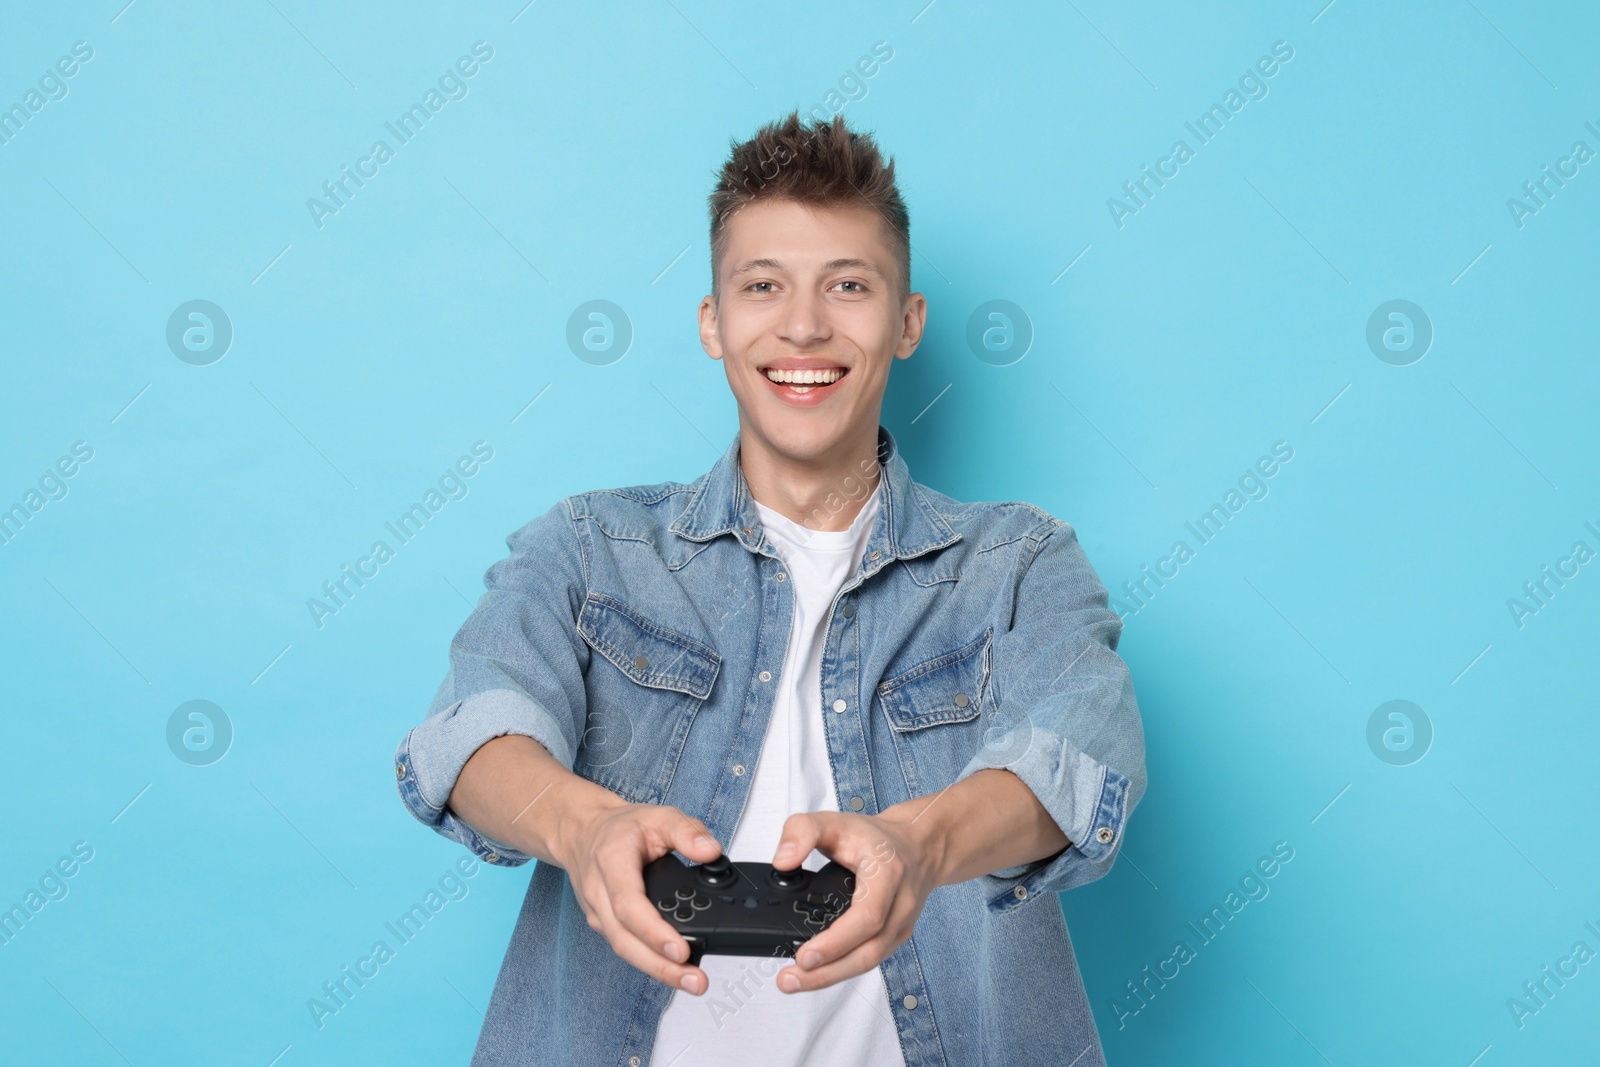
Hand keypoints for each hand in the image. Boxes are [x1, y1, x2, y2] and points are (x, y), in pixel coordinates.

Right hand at [555, 797, 724, 995]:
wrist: (582, 832)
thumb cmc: (619, 827)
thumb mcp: (658, 815)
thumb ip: (687, 831)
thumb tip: (711, 852)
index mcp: (611, 862)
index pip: (629, 905)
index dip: (654, 932)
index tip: (681, 950)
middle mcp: (599, 893)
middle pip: (626, 940)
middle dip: (661, 966)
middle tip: (695, 981)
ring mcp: (597, 913)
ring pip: (624, 949)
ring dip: (657, 971)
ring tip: (691, 981)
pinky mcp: (604, 925)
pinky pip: (626, 948)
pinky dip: (650, 962)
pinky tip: (674, 970)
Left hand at [767, 808, 940, 993]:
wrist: (917, 846)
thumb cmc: (875, 837)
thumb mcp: (834, 820)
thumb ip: (802, 832)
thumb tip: (782, 862)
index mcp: (888, 873)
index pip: (868, 916)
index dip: (837, 941)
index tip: (805, 954)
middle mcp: (900, 904)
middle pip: (868, 951)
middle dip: (827, 972)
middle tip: (790, 979)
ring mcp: (901, 925)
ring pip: (870, 961)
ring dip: (832, 977)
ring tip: (795, 982)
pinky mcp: (896, 937)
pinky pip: (870, 959)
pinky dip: (842, 970)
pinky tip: (817, 974)